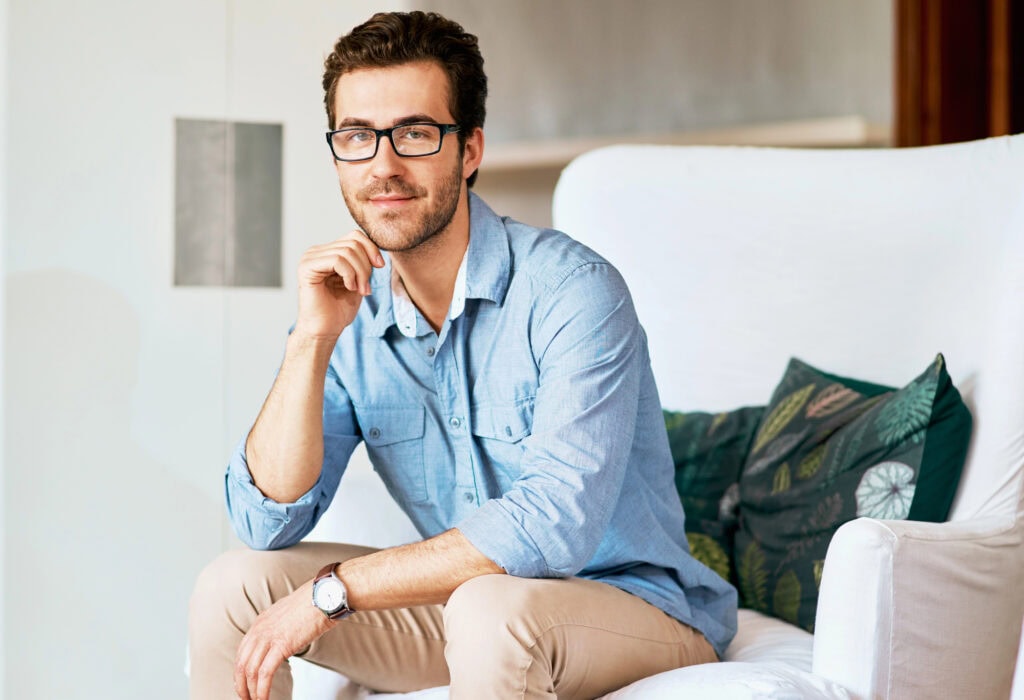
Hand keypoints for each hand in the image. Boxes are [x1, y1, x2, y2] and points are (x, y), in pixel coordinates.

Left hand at [233, 580, 333, 699]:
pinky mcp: (281, 646)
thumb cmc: (313, 603)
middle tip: (247, 698)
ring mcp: (269, 637)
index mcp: (260, 622)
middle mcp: (260, 630)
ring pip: (250, 671)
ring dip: (251, 691)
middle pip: (241, 664)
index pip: (242, 652)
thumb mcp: (288, 614)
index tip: (245, 684)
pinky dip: (262, 690)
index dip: (241, 672)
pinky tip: (265, 698)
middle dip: (241, 686)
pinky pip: (265, 674)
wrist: (324, 596)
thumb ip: (280, 628)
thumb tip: (282, 642)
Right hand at [293, 231, 384, 339]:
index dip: (371, 248)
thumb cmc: (339, 309)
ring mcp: (310, 258)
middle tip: (366, 288)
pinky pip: (337, 260)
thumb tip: (376, 247)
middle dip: (366, 266)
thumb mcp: (359, 280)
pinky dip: (349, 274)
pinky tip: (349, 288)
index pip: (355, 236)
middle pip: (353, 243)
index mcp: (328, 252)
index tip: (380, 266)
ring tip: (360, 290)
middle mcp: (317, 252)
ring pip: (347, 251)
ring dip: (360, 273)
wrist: (325, 330)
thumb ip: (363, 262)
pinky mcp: (307, 267)